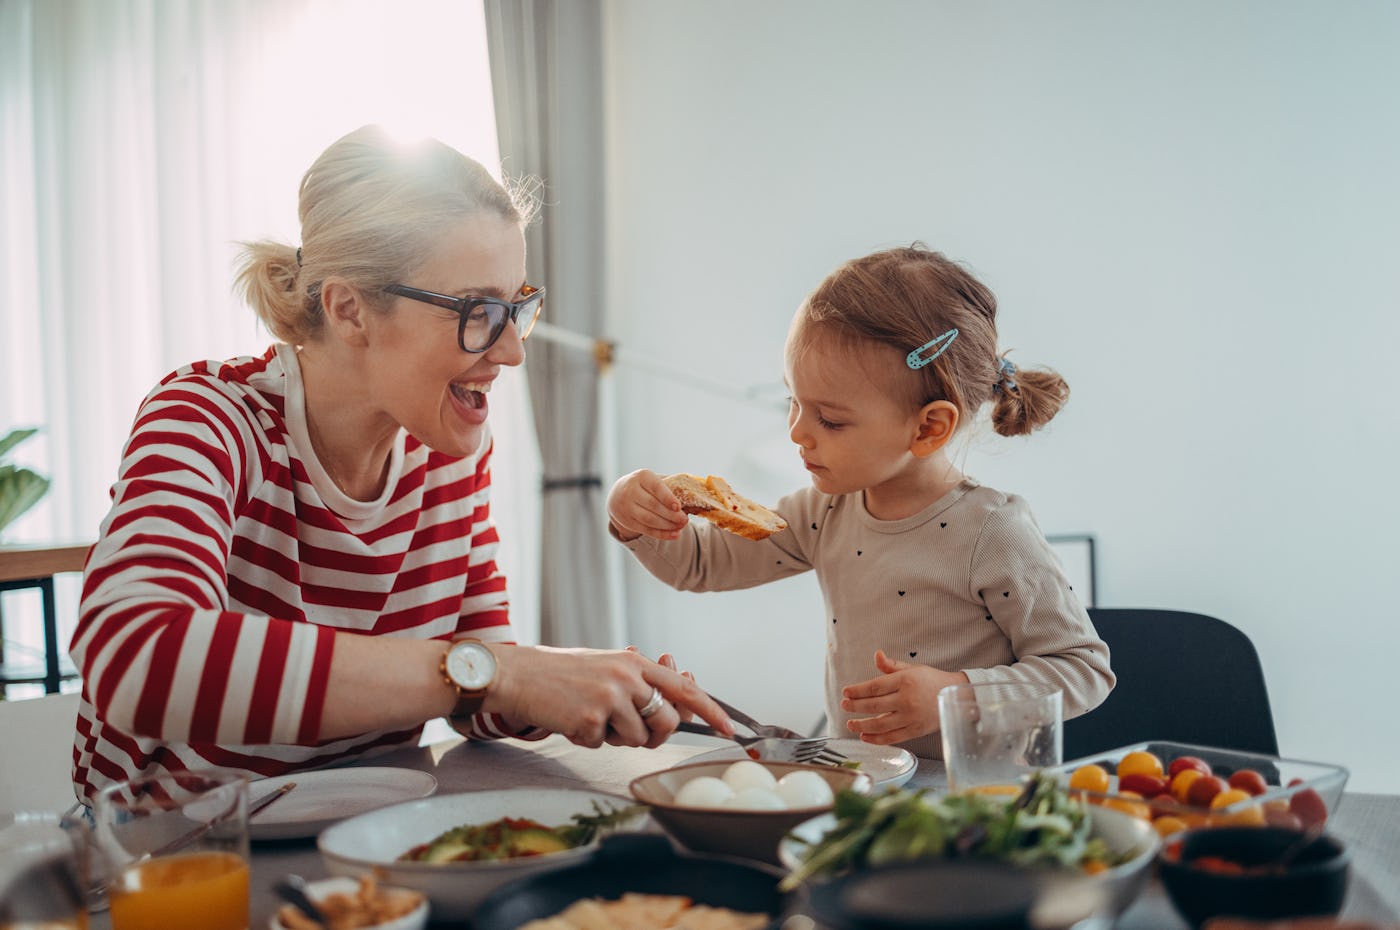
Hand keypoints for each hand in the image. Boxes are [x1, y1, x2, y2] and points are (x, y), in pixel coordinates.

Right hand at [486, 644, 729, 748]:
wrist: (518, 674)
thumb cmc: (562, 673)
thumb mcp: (606, 666)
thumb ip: (639, 681)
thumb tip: (680, 689)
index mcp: (635, 662)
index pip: (685, 688)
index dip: (711, 710)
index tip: (729, 729)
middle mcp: (628, 677)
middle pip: (666, 723)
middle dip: (653, 735)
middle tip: (625, 727)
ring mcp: (610, 698)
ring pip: (636, 740)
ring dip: (615, 738)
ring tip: (590, 716)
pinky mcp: (591, 719)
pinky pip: (603, 746)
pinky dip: (588, 740)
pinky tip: (570, 720)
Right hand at [607, 469, 687, 541]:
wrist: (617, 494)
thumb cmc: (644, 485)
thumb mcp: (653, 479)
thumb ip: (671, 484)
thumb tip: (698, 488)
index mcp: (642, 477)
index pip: (656, 488)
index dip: (667, 498)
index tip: (678, 507)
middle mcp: (631, 491)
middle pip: (653, 506)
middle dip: (671, 515)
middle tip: (685, 520)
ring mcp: (626, 507)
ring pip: (649, 520)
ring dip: (668, 526)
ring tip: (681, 527)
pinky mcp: (627, 521)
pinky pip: (646, 530)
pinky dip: (662, 534)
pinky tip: (675, 535)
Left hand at [840, 650, 968, 744]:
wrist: (956, 696)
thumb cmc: (931, 680)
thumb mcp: (912, 668)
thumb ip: (891, 666)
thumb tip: (876, 655)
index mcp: (905, 681)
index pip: (875, 687)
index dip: (857, 690)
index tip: (846, 692)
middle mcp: (907, 699)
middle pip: (874, 705)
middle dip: (855, 706)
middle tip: (844, 705)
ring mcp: (911, 717)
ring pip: (880, 724)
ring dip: (862, 725)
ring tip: (850, 724)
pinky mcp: (915, 731)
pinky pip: (892, 737)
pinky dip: (876, 739)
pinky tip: (865, 737)